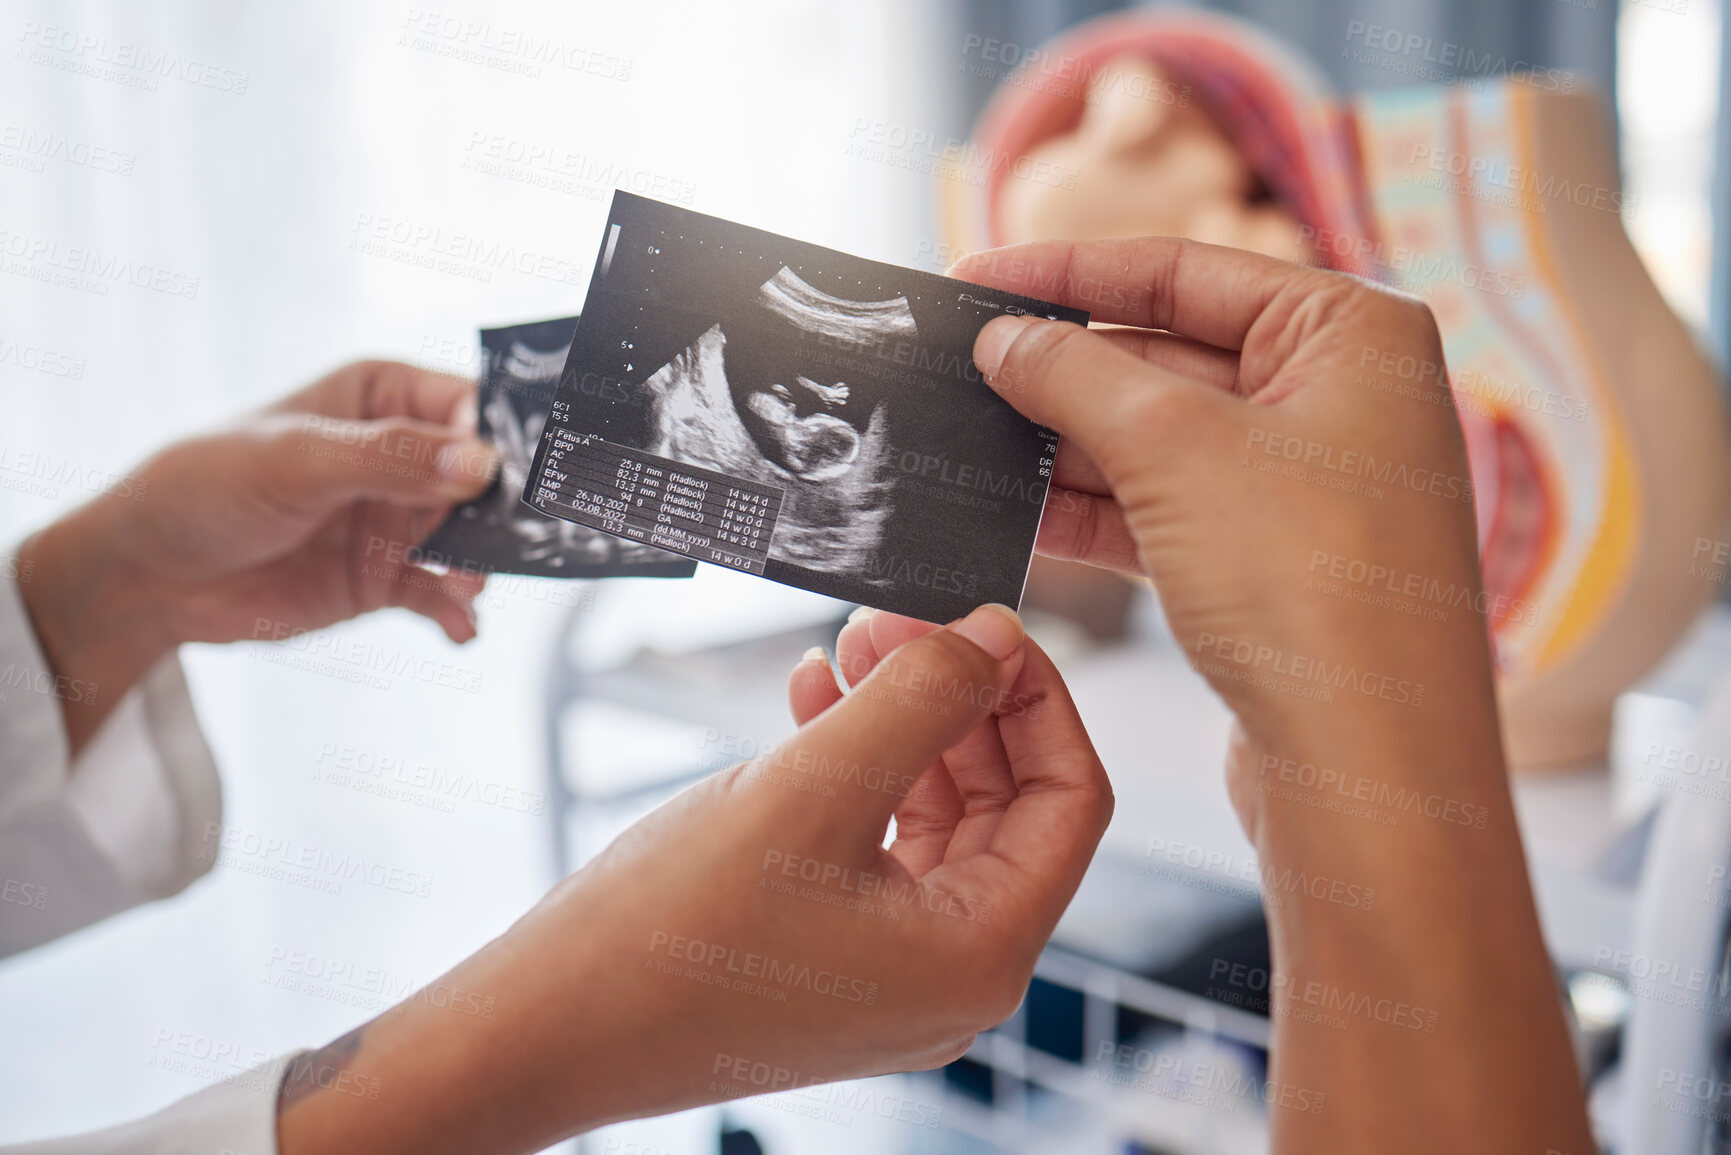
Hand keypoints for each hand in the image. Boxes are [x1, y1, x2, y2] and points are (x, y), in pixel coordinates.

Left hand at [19, 361, 497, 750]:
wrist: (147, 576)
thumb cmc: (206, 486)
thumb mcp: (298, 460)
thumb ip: (391, 459)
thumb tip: (480, 463)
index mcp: (384, 397)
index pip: (471, 406)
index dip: (505, 436)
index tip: (527, 475)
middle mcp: (403, 456)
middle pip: (485, 480)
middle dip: (504, 513)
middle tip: (510, 544)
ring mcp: (398, 520)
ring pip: (472, 540)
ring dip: (482, 565)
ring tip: (467, 586)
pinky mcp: (388, 580)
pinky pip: (443, 595)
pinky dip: (457, 612)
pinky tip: (458, 628)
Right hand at [274, 604, 1112, 1154]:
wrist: (549, 1025)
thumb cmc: (668, 936)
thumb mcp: (811, 790)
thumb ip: (918, 702)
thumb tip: (990, 639)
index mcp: (979, 954)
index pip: (1070, 801)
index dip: (1039, 698)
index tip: (987, 624)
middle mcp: (952, 973)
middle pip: (1004, 802)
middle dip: (955, 698)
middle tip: (895, 621)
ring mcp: (893, 969)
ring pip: (937, 814)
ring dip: (901, 722)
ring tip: (848, 644)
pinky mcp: (836, 955)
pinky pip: (877, 841)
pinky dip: (856, 767)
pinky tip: (810, 700)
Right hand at [950, 238, 1486, 839]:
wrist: (1368, 768)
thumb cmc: (1314, 589)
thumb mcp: (1174, 450)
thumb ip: (1075, 377)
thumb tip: (1003, 339)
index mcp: (1354, 333)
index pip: (1183, 273)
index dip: (1064, 274)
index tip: (972, 280)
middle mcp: (1341, 399)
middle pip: (1166, 354)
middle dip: (1058, 368)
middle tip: (957, 368)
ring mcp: (1308, 486)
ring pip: (1157, 441)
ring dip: (1063, 445)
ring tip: (966, 439)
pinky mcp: (1273, 562)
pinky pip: (1164, 511)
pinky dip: (1092, 512)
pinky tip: (1014, 512)